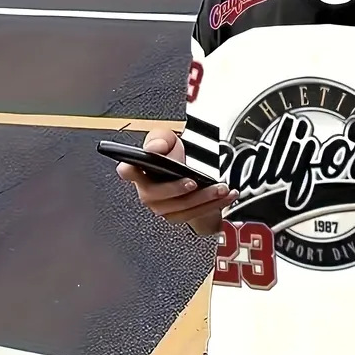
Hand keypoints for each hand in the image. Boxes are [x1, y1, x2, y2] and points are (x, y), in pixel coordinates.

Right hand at [116, 129, 237, 234]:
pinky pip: (198, 214)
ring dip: (204, 198)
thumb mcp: (168, 139)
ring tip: (220, 188)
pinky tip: (228, 195)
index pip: (127, 171)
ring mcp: (164, 207)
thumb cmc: (173, 157)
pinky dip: (216, 205)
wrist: (190, 172)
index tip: (135, 166)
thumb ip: (160, 139)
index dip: (129, 170)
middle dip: (177, 189)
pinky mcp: (181, 216)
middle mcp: (148, 193)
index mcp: (139, 172)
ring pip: (182, 208)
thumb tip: (154, 149)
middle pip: (158, 196)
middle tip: (193, 181)